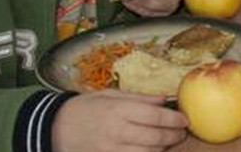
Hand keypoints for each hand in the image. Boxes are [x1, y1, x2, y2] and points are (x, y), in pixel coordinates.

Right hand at [51, 90, 188, 151]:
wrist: (56, 127)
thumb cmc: (85, 108)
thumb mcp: (110, 95)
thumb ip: (139, 98)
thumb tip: (164, 99)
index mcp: (119, 110)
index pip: (155, 116)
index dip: (174, 119)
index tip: (184, 119)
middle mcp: (117, 131)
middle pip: (155, 137)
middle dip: (173, 136)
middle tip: (181, 133)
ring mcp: (111, 149)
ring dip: (162, 148)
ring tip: (169, 142)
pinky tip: (152, 151)